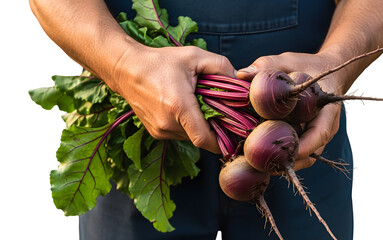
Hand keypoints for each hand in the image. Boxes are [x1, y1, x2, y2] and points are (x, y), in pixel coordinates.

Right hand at [112, 44, 235, 152]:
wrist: (125, 69)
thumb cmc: (160, 61)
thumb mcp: (194, 56)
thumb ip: (221, 66)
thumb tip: (239, 82)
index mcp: (179, 107)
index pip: (205, 140)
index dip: (222, 141)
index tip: (233, 133)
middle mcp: (167, 124)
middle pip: (201, 137)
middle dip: (213, 127)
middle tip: (219, 110)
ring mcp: (159, 130)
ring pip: (190, 136)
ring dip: (199, 125)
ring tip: (198, 104)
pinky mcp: (155, 132)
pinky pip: (179, 133)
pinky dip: (187, 125)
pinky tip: (184, 107)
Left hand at [237, 52, 345, 170]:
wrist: (322, 72)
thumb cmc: (306, 65)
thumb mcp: (288, 61)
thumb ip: (267, 66)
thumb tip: (241, 73)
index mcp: (327, 109)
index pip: (321, 132)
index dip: (306, 146)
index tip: (287, 152)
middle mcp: (324, 127)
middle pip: (311, 152)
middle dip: (289, 160)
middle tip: (264, 165)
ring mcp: (314, 135)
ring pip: (303, 157)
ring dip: (284, 163)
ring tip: (259, 167)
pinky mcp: (304, 139)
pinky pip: (296, 153)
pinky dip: (281, 157)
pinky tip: (260, 160)